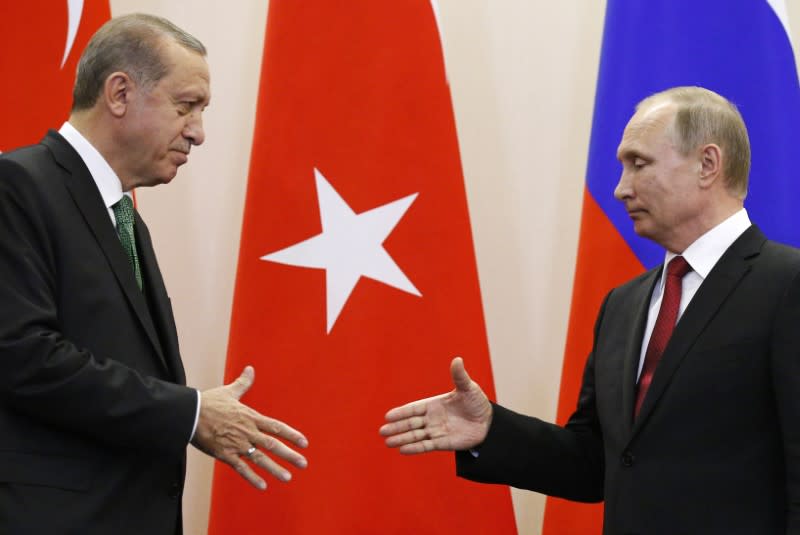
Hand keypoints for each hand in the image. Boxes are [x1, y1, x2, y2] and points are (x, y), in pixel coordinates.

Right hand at [192, 366, 307, 489]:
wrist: (190, 414)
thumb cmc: (209, 402)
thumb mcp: (230, 391)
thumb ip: (243, 383)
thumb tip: (250, 368)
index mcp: (251, 417)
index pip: (276, 427)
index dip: (291, 434)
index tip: (304, 442)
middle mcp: (247, 432)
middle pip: (273, 444)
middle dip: (289, 454)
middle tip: (303, 464)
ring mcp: (237, 444)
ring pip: (260, 459)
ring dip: (275, 469)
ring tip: (288, 477)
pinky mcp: (225, 454)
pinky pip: (241, 468)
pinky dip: (252, 477)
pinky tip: (263, 486)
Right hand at [379, 357, 491, 453]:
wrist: (488, 422)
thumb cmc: (477, 402)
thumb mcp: (468, 388)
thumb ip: (459, 376)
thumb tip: (457, 359)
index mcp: (434, 404)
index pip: (414, 409)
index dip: (401, 412)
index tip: (388, 416)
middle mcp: (432, 418)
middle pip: (411, 424)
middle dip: (397, 427)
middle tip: (382, 431)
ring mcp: (436, 431)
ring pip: (415, 436)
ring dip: (402, 439)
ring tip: (387, 442)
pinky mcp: (443, 443)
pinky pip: (426, 446)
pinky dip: (415, 448)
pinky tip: (403, 450)